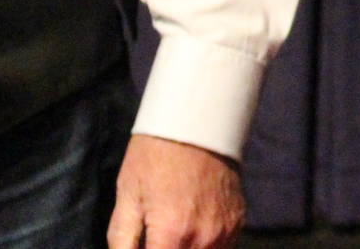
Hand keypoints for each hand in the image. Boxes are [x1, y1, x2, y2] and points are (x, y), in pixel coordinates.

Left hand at [107, 134, 243, 248]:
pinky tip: (190, 231)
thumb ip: (122, 243)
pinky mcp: (238, 221)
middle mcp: (205, 238)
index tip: (144, 244)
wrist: (197, 122)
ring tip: (172, 235)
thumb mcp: (126, 198)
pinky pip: (221, 248)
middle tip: (153, 238)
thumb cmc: (155, 157)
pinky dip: (204, 247)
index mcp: (173, 235)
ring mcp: (225, 230)